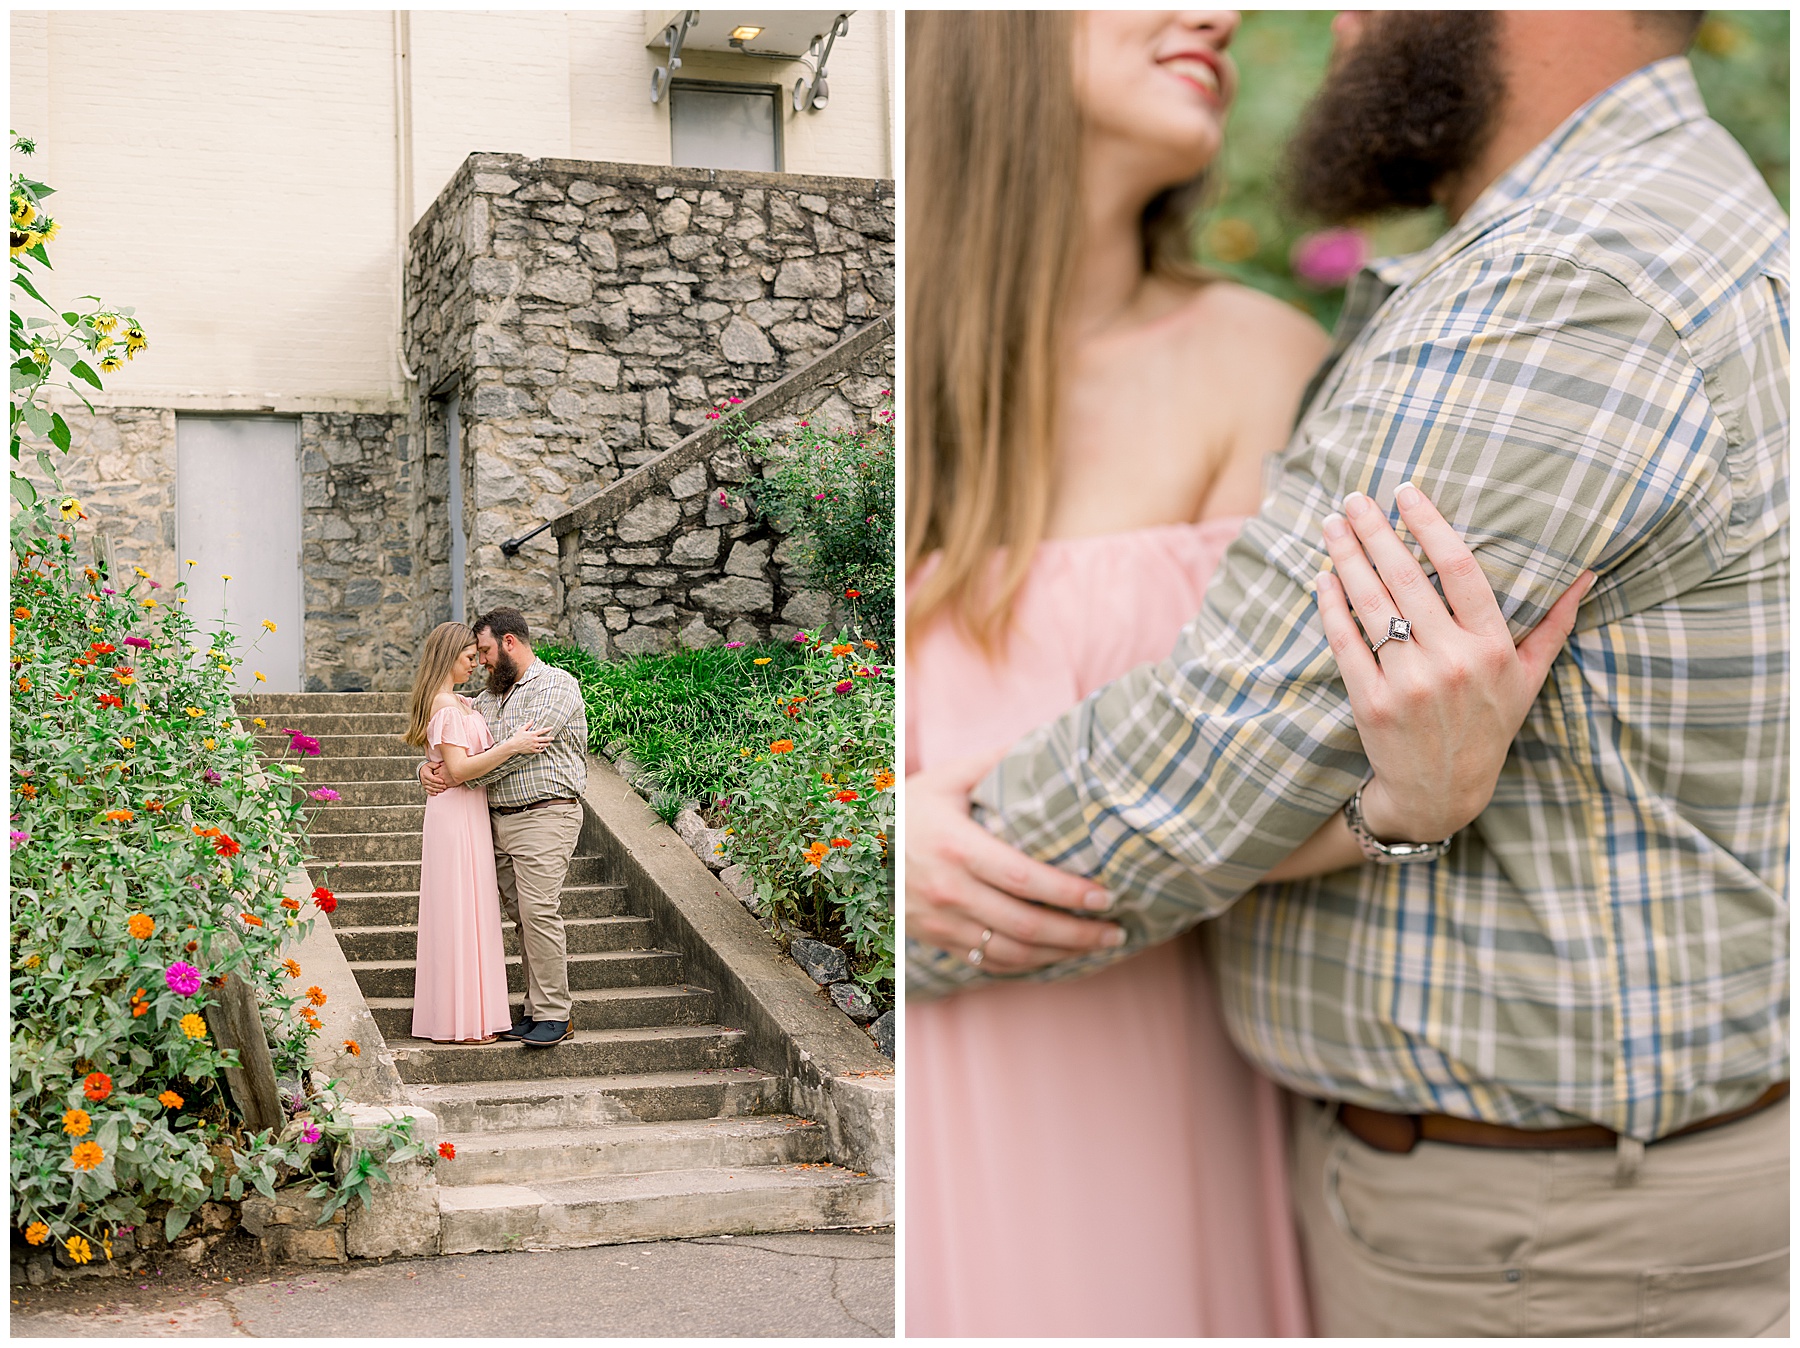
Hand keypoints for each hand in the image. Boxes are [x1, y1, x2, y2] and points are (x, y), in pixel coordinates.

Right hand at [419, 760, 450, 797]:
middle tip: (445, 786)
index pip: (432, 778)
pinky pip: (428, 791)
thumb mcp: (430, 764)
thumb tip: (438, 765)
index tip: (443, 781)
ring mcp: (424, 784)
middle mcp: (424, 780)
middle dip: (439, 786)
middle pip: (432, 784)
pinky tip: (436, 794)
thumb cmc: (428, 767)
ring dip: (437, 790)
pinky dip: (432, 793)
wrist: (422, 771)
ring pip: (430, 788)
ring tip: (443, 790)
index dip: (437, 780)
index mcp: (425, 774)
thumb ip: (434, 765)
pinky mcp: (425, 787)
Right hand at [506, 720, 554, 754]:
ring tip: (549, 743)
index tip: (552, 728)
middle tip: (553, 738)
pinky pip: (539, 750)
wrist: (514, 745)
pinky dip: (542, 749)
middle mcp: (534, 740)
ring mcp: (534, 746)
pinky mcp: (532, 750)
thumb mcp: (522, 729)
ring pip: (543, 745)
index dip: (548, 729)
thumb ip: (528, 724)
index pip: (542, 731)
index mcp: (532, 734)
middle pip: (545, 739)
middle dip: (550, 738)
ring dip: (547, 744)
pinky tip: (543, 748)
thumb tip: (532, 720)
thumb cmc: (517, 737)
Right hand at [907, 749, 1123, 973]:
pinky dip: (1028, 967)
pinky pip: (988, 963)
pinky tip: (1056, 958)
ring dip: (1060, 955)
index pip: (1024, 879)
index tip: (1107, 896)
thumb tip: (1053, 739)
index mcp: (956, 847)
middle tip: (1116, 930)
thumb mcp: (947, 778)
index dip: (1069, 894)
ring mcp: (940, 921)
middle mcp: (948, 890)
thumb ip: (997, 761)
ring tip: (1097, 946)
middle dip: (1079, 933)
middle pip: (1026, 925)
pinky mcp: (936, 939)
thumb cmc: (908, 807)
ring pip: (1011, 953)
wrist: (853, 845)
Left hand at [1316, 481, 1593, 841]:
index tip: (1405, 491)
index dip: (1431, 524)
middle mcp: (1452, 661)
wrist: (1440, 792)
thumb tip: (1587, 573)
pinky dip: (1331, 605)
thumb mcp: (1528, 678)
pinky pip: (1345, 642)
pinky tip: (1323, 576)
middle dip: (1375, 531)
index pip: (1462, 569)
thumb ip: (1555, 624)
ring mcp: (1409, 682)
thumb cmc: (1486, 726)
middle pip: (1407, 578)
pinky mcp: (1371, 702)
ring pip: (1372, 604)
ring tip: (1330, 525)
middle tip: (1352, 498)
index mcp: (1492, 647)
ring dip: (1346, 557)